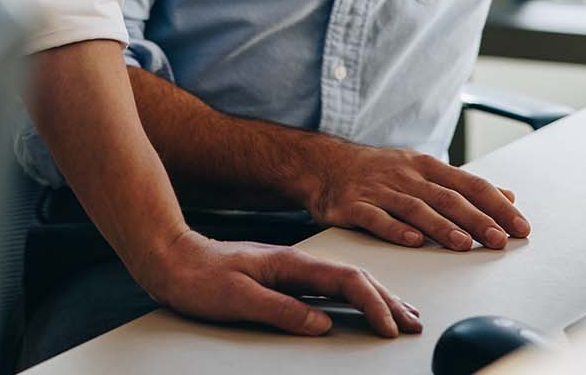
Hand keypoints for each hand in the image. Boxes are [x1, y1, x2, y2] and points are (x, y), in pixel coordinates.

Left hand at [131, 229, 421, 337]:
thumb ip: (281, 310)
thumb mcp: (238, 298)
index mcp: (291, 264)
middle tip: (414, 323)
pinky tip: (359, 306)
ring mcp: (291, 270)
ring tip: (400, 314)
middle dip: (389, 301)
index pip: (347, 281)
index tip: (391, 328)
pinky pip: (330, 288)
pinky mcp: (283, 280)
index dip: (374, 304)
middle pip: (356, 278)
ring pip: (346, 282)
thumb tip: (323, 323)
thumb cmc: (198, 277)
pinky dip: (354, 298)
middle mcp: (296, 263)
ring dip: (377, 298)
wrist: (170, 257)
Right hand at [299, 137, 530, 250]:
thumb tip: (508, 196)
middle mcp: (406, 176)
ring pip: (416, 208)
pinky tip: (413, 241)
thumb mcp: (423, 170)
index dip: (496, 205)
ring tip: (464, 244)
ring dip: (441, 227)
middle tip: (500, 239)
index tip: (519, 226)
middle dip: (477, 219)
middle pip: (447, 197)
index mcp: (427, 166)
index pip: (470, 184)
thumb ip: (464, 185)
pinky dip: (396, 229)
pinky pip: (376, 219)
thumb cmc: (381, 172)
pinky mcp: (354, 205)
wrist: (325, 164)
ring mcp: (379, 190)